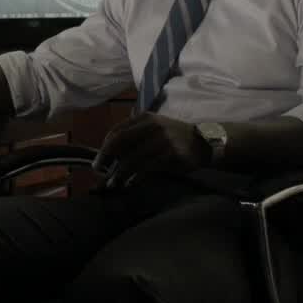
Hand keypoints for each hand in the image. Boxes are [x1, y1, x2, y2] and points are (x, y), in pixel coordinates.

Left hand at [92, 113, 210, 187]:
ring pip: (132, 158)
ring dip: (119, 173)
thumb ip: (135, 137)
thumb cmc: (174, 138)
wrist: (204, 143)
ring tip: (112, 184)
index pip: (117, 131)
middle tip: (98, 172)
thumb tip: (110, 155)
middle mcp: (151, 126)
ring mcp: (162, 140)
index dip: (104, 147)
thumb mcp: (154, 129)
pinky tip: (130, 184)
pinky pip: (146, 168)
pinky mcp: (170, 155)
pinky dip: (135, 178)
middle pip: (120, 141)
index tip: (98, 161)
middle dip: (106, 158)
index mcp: (144, 118)